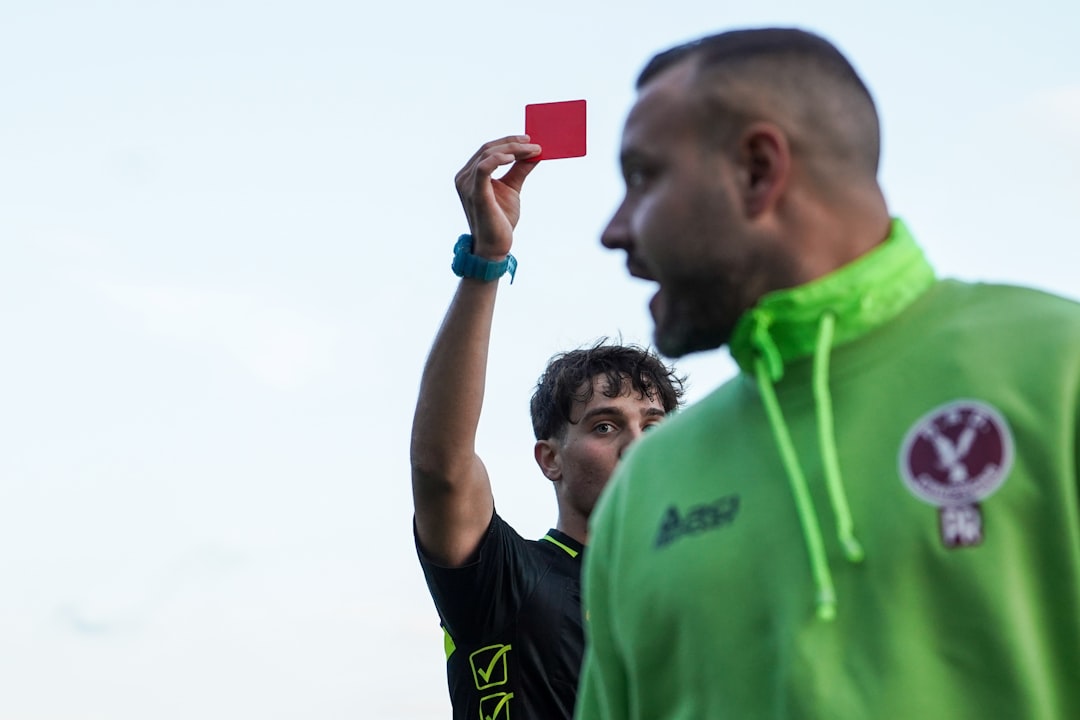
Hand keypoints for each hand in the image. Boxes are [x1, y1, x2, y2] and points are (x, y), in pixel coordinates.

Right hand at [455, 136, 540, 259]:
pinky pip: (484, 167)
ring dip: (512, 150)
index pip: (488, 150)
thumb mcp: (512, 188)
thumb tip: (534, 153)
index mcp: (470, 175)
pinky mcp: (475, 192)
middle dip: (513, 143)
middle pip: (488, 148)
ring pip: (488, 154)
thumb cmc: (501, 219)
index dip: (508, 142)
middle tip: (534, 144)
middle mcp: (464, 177)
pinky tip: (514, 158)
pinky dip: (499, 159)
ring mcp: (466, 184)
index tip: (529, 141)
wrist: (495, 246)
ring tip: (532, 151)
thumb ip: (520, 169)